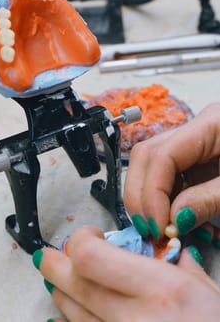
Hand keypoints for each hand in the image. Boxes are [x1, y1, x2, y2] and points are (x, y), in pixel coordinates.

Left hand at [33, 226, 219, 321]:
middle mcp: (135, 318)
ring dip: (60, 292)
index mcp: (161, 290)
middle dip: (54, 264)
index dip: (82, 240)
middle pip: (75, 284)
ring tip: (59, 280)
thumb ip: (182, 265)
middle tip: (48, 255)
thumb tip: (164, 249)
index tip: (91, 235)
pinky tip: (62, 316)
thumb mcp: (209, 292)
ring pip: (72, 314)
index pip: (92, 256)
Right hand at [124, 103, 219, 242]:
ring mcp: (193, 143)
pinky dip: (165, 201)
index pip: (162, 154)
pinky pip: (168, 177)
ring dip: (149, 199)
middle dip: (141, 194)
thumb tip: (174, 220)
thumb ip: (209, 199)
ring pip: (151, 165)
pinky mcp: (195, 158)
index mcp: (211, 123)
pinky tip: (177, 219)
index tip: (158, 226)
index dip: (152, 192)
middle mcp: (195, 128)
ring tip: (161, 227)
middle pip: (146, 155)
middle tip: (150, 229)